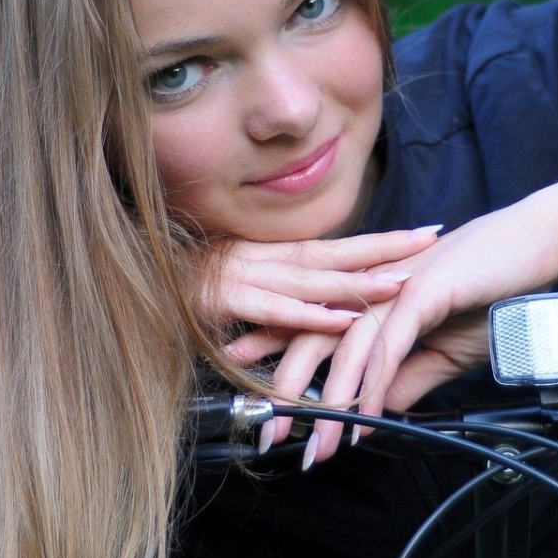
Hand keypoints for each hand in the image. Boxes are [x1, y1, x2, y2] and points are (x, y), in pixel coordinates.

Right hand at [200, 227, 442, 362]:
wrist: (126, 278)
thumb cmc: (176, 288)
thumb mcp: (233, 289)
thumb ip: (271, 298)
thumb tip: (311, 309)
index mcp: (269, 255)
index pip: (334, 246)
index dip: (377, 242)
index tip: (420, 237)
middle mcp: (264, 258)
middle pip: (336, 252)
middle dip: (386, 247)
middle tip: (431, 241)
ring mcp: (247, 276)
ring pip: (314, 278)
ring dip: (360, 281)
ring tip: (403, 283)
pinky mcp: (228, 299)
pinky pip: (277, 309)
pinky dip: (312, 315)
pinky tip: (344, 319)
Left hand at [284, 186, 557, 465]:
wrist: (540, 245)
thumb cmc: (494, 288)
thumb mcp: (445, 346)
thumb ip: (410, 375)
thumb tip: (382, 409)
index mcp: (369, 294)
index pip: (309, 329)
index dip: (275, 361)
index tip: (248, 396)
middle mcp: (369, 287)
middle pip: (310, 339)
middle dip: (285, 392)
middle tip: (267, 436)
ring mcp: (392, 286)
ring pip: (343, 347)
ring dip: (330, 403)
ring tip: (318, 445)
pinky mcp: (420, 289)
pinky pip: (389, 344)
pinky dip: (376, 384)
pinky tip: (368, 418)